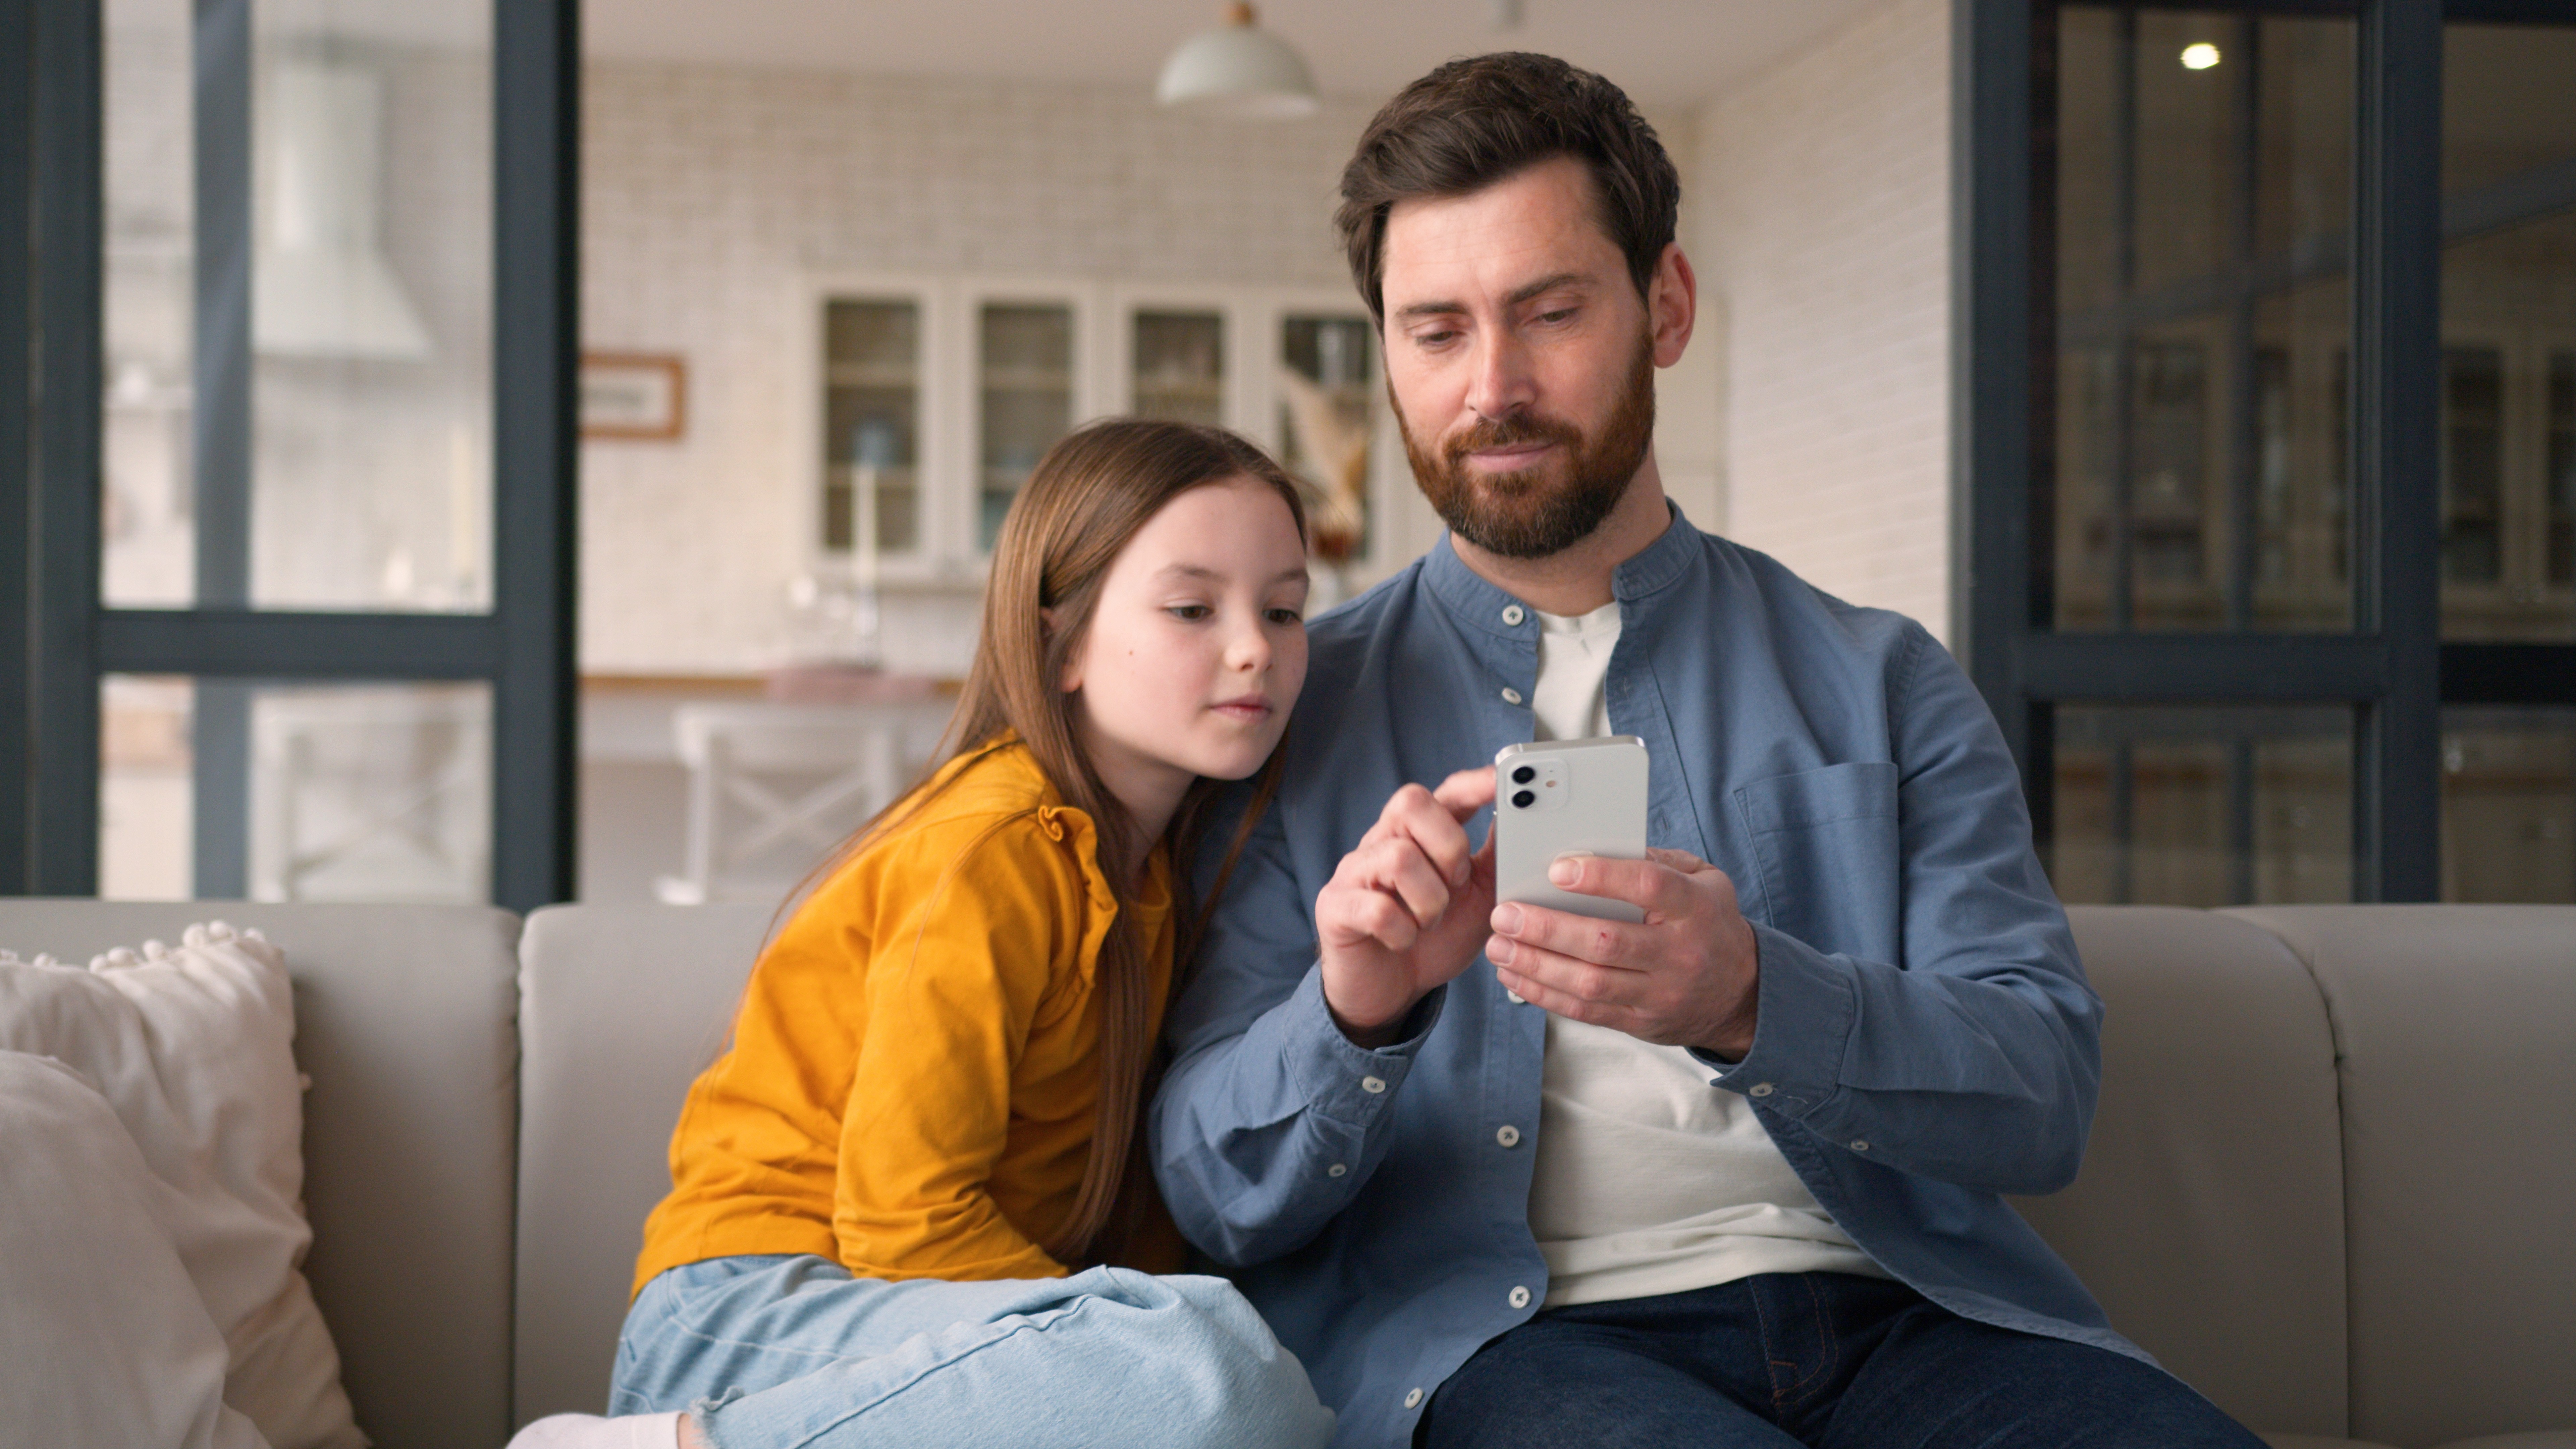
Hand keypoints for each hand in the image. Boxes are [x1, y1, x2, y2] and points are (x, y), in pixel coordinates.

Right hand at [1315, 769, 1497, 1045]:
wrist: (1390, 991)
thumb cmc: (1434, 940)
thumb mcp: (1479, 900)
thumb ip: (1496, 861)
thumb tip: (1523, 822)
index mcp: (1421, 836)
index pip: (1445, 793)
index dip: (1473, 784)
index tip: (1502, 779)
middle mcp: (1384, 842)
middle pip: (1412, 803)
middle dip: (1448, 845)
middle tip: (1457, 884)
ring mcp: (1356, 871)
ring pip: (1398, 856)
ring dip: (1429, 900)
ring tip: (1429, 922)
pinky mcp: (1336, 906)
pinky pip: (1376, 909)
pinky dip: (1402, 932)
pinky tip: (1404, 941)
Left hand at [1483, 847, 1760, 1056]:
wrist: (1740, 992)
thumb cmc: (1709, 923)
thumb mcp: (1703, 881)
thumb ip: (1658, 861)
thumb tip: (1599, 846)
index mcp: (1694, 908)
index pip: (1648, 887)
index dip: (1602, 878)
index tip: (1558, 867)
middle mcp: (1678, 953)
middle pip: (1605, 942)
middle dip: (1548, 929)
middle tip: (1506, 913)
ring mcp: (1658, 993)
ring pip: (1589, 983)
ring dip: (1536, 965)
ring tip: (1499, 946)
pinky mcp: (1639, 1020)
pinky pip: (1584, 1011)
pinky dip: (1543, 994)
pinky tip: (1514, 975)